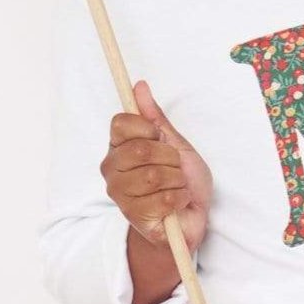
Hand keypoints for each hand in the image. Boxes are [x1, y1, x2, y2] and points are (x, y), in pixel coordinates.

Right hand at [100, 79, 212, 254]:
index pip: (121, 123)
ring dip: (177, 180)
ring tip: (176, 186)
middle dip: (169, 157)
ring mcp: (120, 194)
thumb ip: (155, 117)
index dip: (147, 128)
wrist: (190, 218)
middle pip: (140, 148)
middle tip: (173, 168)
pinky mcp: (134, 216)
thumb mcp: (175, 143)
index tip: (160, 138)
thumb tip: (140, 86)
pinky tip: (177, 202)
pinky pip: (164, 198)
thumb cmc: (182, 180)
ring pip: (154, 175)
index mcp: (118, 147)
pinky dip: (180, 198)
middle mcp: (112, 169)